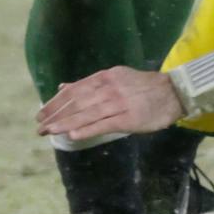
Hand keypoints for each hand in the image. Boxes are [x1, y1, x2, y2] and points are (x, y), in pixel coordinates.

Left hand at [36, 66, 185, 140]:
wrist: (173, 92)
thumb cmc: (142, 87)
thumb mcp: (115, 77)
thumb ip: (89, 84)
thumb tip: (63, 87)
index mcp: (104, 77)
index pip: (74, 90)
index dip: (55, 103)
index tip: (41, 114)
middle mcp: (109, 88)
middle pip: (77, 102)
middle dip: (55, 115)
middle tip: (39, 127)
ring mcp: (119, 103)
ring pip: (87, 114)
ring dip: (66, 123)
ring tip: (50, 132)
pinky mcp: (129, 119)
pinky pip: (104, 124)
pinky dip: (87, 129)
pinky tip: (73, 135)